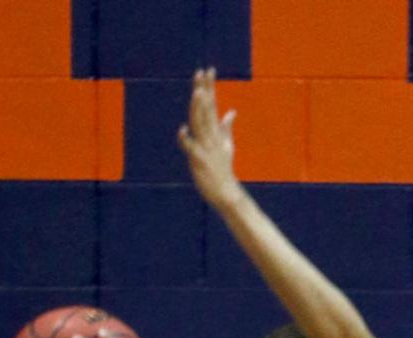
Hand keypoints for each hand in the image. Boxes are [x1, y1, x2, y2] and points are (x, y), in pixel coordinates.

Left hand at [178, 67, 241, 209]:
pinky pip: (192, 149)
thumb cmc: (224, 170)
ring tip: (197, 93)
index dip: (210, 87)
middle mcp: (211, 137)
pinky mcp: (200, 161)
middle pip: (206, 110)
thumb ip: (226, 127)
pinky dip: (186, 140)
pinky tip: (181, 130)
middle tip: (201, 72)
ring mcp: (206, 148)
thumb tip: (231, 111)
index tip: (208, 69)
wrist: (226, 192)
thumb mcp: (227, 146)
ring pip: (200, 125)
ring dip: (198, 109)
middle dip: (204, 91)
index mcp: (216, 132)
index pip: (212, 104)